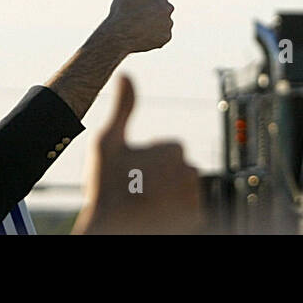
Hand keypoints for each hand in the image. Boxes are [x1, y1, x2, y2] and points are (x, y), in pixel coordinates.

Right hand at [72, 75, 201, 234]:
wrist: (111, 228)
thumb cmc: (106, 187)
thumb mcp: (107, 142)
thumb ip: (122, 107)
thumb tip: (126, 73)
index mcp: (173, 148)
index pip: (168, 148)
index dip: (147, 159)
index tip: (132, 172)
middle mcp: (190, 170)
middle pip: (178, 167)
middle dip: (161, 175)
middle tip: (137, 188)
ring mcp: (194, 196)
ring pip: (183, 185)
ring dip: (170, 190)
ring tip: (145, 201)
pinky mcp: (196, 217)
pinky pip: (189, 206)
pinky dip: (177, 209)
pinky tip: (156, 213)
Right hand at [97, 0, 173, 53]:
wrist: (118, 35)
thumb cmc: (122, 9)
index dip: (143, 1)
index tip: (135, 6)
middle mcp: (168, 8)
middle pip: (160, 9)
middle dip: (151, 12)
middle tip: (136, 17)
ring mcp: (168, 24)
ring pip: (161, 22)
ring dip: (153, 24)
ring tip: (138, 27)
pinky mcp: (166, 38)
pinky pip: (162, 36)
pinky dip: (154, 36)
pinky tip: (143, 36)